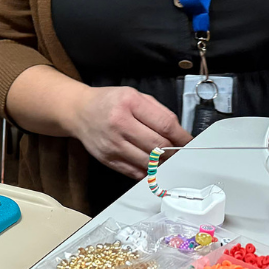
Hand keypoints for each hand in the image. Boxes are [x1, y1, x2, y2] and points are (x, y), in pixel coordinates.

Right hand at [71, 86, 191, 179]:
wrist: (79, 111)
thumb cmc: (108, 102)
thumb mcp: (134, 95)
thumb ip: (158, 112)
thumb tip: (178, 133)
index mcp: (129, 103)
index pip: (165, 124)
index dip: (182, 137)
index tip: (189, 142)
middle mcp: (119, 123)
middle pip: (158, 146)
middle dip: (174, 151)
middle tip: (180, 152)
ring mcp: (112, 143)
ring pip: (149, 162)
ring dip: (163, 163)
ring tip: (167, 159)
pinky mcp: (108, 158)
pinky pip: (135, 172)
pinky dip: (148, 172)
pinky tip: (152, 166)